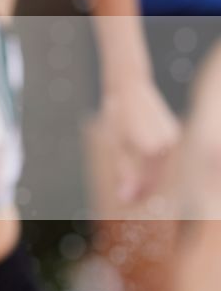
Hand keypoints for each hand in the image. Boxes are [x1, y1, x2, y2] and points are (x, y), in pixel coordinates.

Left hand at [102, 79, 179, 203]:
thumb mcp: (115, 145)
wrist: (129, 90)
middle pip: (159, 178)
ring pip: (164, 168)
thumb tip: (125, 198)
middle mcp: (167, 145)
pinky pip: (166, 157)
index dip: (137, 194)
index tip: (125, 199)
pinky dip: (156, 165)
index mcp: (151, 149)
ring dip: (151, 177)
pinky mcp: (174, 135)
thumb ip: (124, 172)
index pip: (148, 182)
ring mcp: (174, 140)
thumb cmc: (117, 117)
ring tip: (133, 179)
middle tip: (128, 194)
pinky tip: (143, 164)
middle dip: (144, 188)